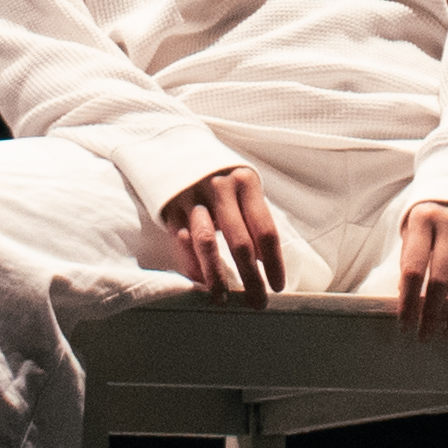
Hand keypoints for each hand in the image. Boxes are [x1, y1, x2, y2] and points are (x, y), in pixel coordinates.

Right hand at [157, 166, 286, 300]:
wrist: (174, 145)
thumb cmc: (218, 174)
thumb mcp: (241, 185)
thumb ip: (252, 216)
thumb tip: (262, 260)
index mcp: (246, 182)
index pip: (265, 230)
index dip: (274, 262)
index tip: (277, 286)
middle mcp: (221, 188)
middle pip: (240, 242)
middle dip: (251, 277)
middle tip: (258, 302)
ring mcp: (193, 197)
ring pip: (207, 244)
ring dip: (216, 276)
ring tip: (223, 300)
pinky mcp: (170, 207)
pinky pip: (182, 242)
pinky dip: (192, 265)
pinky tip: (200, 283)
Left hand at [394, 200, 447, 339]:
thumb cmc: (436, 202)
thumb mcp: (415, 218)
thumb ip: (411, 252)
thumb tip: (405, 293)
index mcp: (423, 218)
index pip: (414, 269)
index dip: (408, 301)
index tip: (404, 324)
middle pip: (443, 278)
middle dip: (433, 313)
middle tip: (426, 336)